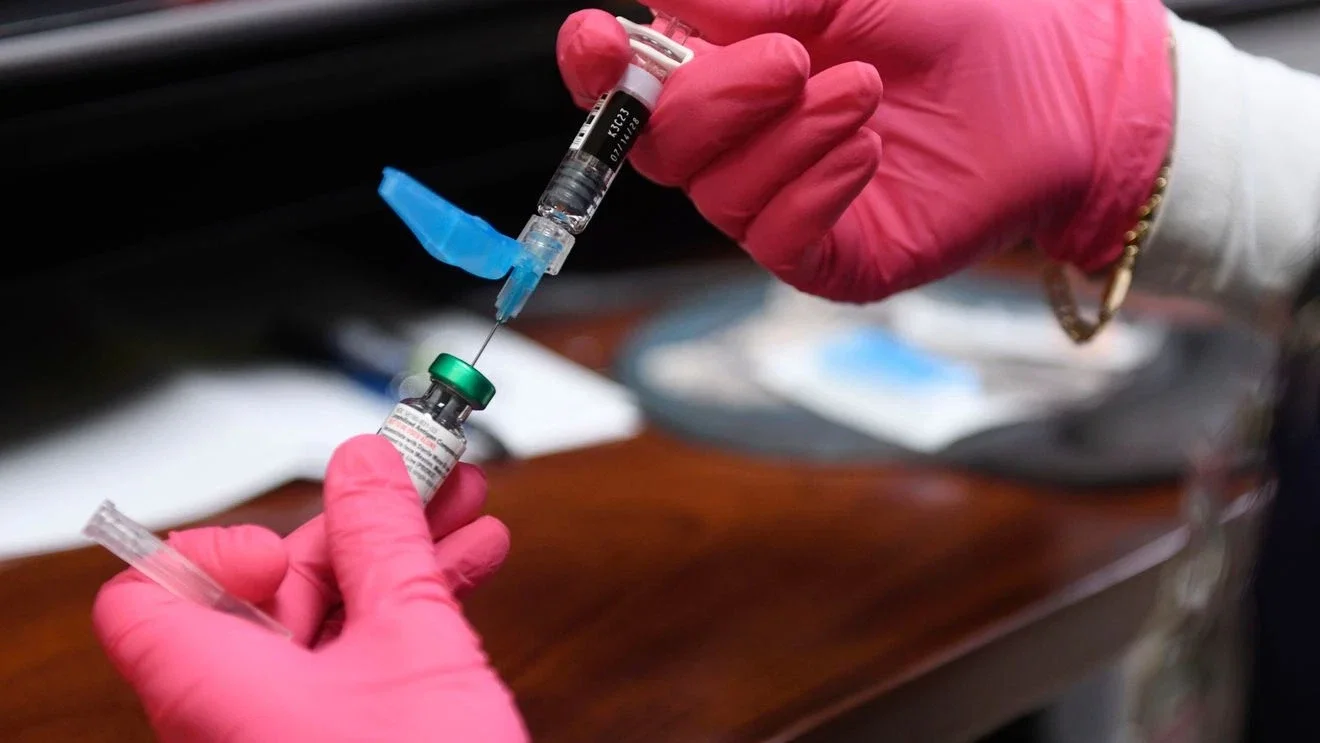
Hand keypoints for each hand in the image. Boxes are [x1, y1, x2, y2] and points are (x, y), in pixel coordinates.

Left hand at [92, 435, 527, 742]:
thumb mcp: (415, 645)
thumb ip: (385, 542)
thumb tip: (366, 470)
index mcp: (212, 686)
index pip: (152, 591)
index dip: (220, 544)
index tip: (302, 523)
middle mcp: (234, 711)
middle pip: (267, 589)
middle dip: (356, 521)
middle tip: (419, 476)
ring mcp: (290, 730)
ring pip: (328, 619)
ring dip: (398, 555)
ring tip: (463, 508)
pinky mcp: (340, 741)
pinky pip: (360, 657)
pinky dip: (411, 607)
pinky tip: (468, 565)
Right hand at [558, 0, 1173, 300]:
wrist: (1057, 91)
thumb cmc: (957, 24)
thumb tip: (662, 2)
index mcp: (726, 69)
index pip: (627, 85)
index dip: (598, 70)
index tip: (600, 40)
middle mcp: (741, 144)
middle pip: (659, 148)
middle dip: (711, 101)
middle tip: (792, 60)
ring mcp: (781, 205)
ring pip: (719, 196)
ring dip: (786, 138)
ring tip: (863, 91)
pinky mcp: (827, 259)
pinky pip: (778, 241)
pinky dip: (813, 188)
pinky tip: (866, 151)